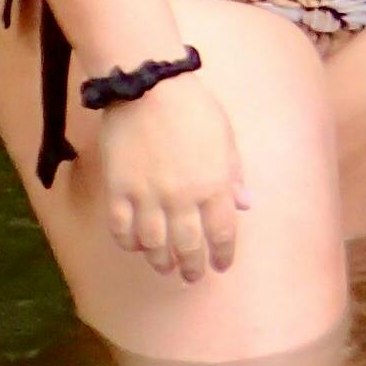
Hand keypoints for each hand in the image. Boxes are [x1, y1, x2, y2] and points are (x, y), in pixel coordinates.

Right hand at [88, 68, 247, 283]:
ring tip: (164, 266)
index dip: (223, 254)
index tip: (222, 266)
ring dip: (160, 260)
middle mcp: (182, 198)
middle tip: (191, 276)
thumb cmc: (193, 108)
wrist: (148, 88)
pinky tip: (135, 245)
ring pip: (153, 244)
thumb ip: (234, 174)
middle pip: (188, 246)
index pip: (222, 233)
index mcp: (214, 185)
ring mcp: (148, 197)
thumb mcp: (226, 137)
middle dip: (192, 267)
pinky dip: (129, 242)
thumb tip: (246, 204)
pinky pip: (122, 229)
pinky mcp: (119, 191)